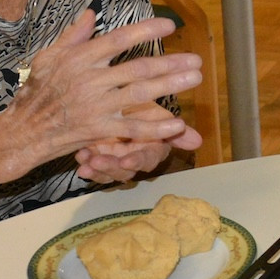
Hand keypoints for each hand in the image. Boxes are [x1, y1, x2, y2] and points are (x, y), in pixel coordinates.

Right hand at [2, 11, 203, 164]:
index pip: (118, 40)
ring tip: (194, 78)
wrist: (22, 131)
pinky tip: (178, 124)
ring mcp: (95, 107)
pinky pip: (132, 129)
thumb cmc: (35, 92)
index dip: (145, 31)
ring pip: (140, 95)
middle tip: (196, 58)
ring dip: (171, 86)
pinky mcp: (98, 130)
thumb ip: (73, 35)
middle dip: (170, 62)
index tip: (169, 25)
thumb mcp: (47, 57)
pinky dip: (156, 128)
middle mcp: (90, 81)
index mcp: (79, 59)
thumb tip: (91, 12)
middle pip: (137, 69)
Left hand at [75, 103, 196, 182]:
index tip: (127, 160)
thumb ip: (176, 131)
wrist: (121, 106)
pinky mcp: (99, 160)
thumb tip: (199, 141)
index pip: (147, 160)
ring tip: (87, 160)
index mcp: (150, 150)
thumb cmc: (144, 111)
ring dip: (98, 168)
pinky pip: (93, 169)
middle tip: (98, 160)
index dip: (138, 161)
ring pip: (108, 173)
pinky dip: (87, 166)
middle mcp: (133, 159)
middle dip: (111, 167)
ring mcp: (115, 161)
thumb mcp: (158, 115)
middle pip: (125, 171)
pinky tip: (80, 160)